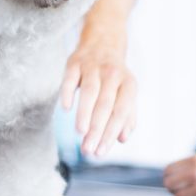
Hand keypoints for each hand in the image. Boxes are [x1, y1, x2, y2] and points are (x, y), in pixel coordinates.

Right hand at [59, 35, 136, 157]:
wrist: (103, 43)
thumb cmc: (115, 78)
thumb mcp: (126, 93)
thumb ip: (127, 116)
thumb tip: (122, 139)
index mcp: (129, 84)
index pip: (121, 111)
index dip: (111, 132)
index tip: (101, 152)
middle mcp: (113, 74)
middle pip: (105, 104)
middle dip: (97, 129)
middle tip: (88, 150)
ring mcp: (93, 67)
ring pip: (90, 91)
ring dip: (84, 113)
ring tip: (80, 133)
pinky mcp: (74, 62)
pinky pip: (70, 78)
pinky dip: (68, 92)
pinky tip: (66, 109)